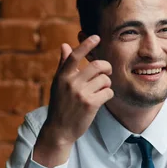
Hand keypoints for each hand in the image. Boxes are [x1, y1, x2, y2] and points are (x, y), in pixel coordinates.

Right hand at [34, 35, 113, 167]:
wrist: (59, 130)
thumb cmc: (60, 105)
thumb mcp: (58, 84)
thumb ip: (63, 65)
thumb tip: (65, 45)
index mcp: (62, 76)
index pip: (75, 56)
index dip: (86, 45)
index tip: (96, 37)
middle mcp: (71, 83)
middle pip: (98, 66)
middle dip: (107, 67)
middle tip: (107, 72)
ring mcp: (81, 94)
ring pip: (105, 80)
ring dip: (107, 84)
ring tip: (100, 90)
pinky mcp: (91, 104)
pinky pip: (108, 92)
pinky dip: (108, 95)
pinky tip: (102, 99)